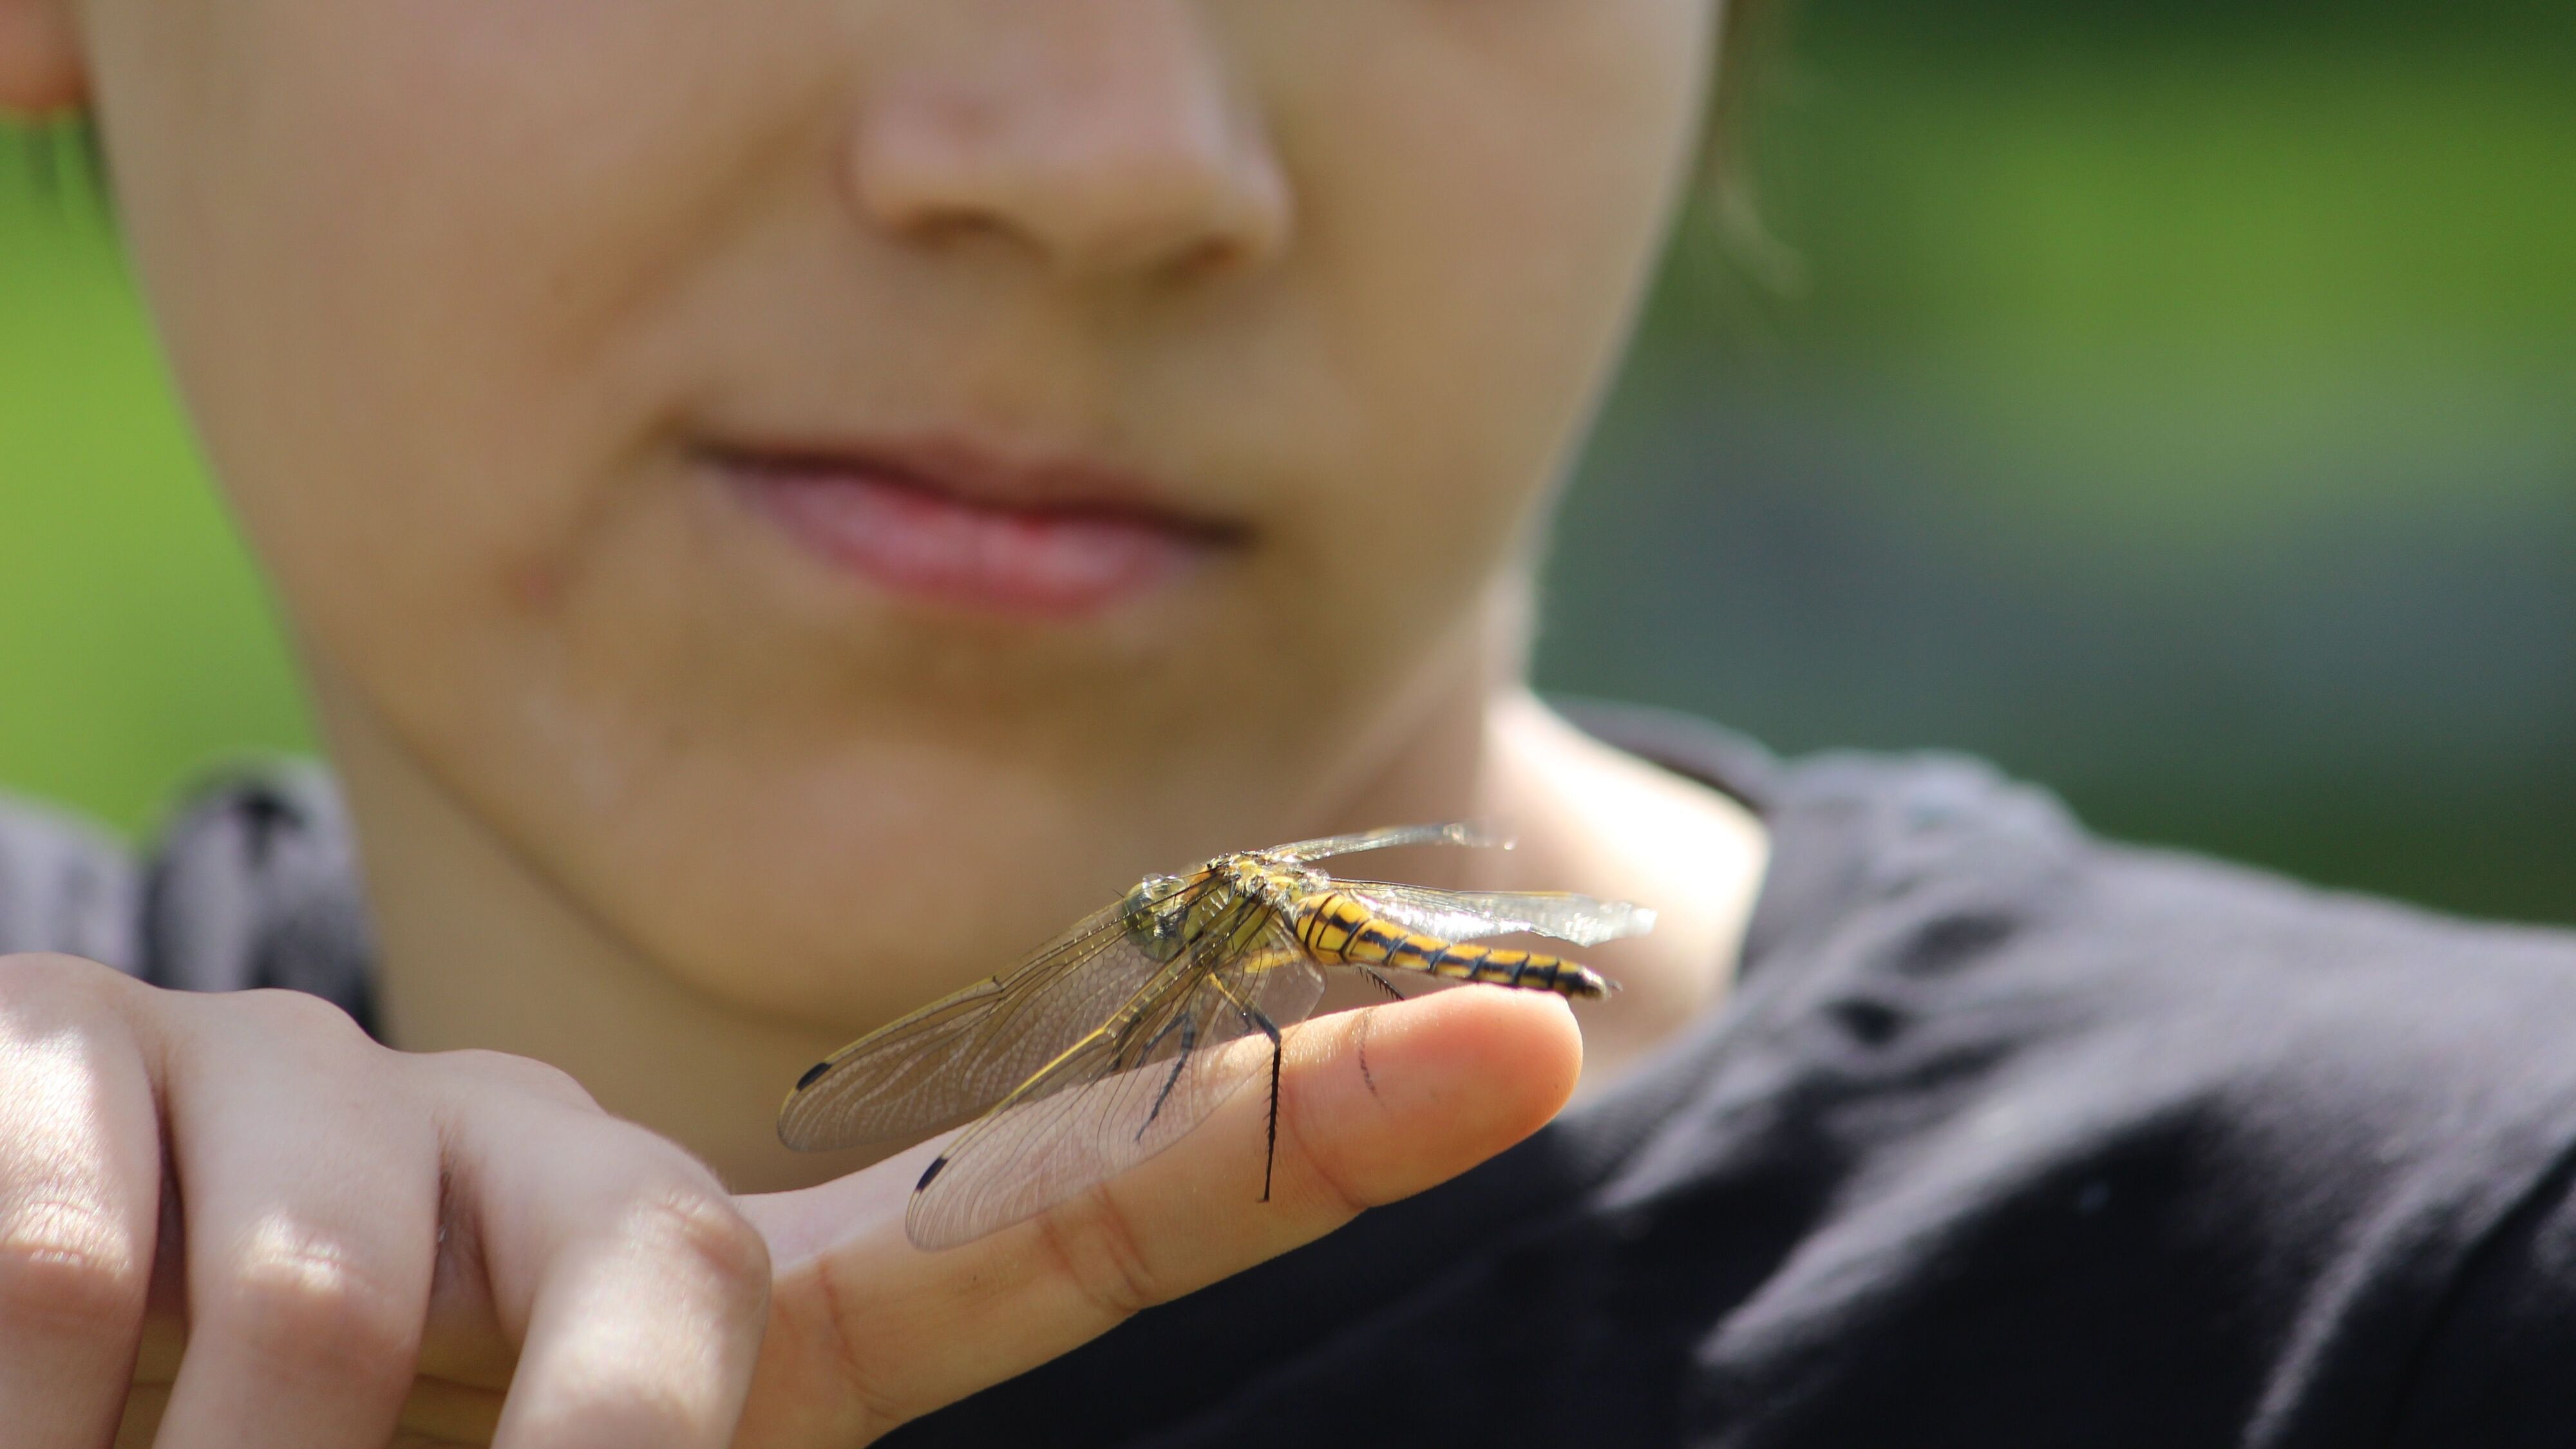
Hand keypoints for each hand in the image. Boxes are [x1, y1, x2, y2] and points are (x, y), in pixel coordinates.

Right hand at [0, 953, 1578, 1446]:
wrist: (27, 1385)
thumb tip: (745, 1433)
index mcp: (711, 1306)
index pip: (1053, 1214)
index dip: (1302, 1131)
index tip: (1542, 1055)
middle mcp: (573, 1165)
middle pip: (671, 1318)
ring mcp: (343, 1095)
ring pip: (343, 1303)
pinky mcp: (101, 1057)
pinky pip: (75, 1251)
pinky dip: (28, 1377)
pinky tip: (16, 1377)